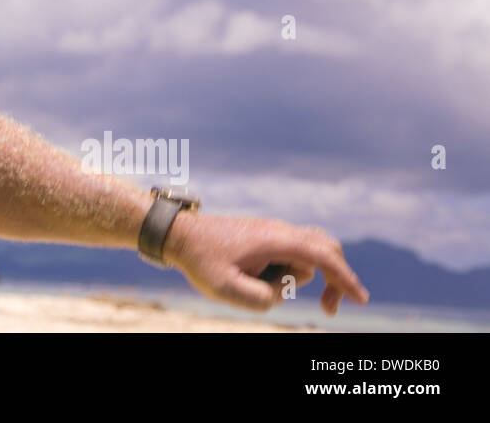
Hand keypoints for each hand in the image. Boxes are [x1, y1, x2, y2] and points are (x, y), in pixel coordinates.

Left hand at [162, 212, 369, 314]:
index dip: (345, 278)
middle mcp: (279, 230)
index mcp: (275, 239)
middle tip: (326, 310)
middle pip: (326, 250)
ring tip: (247, 280)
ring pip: (303, 260)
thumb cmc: (201, 260)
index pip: (323, 256)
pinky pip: (288, 258)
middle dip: (333, 280)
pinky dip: (284, 274)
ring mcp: (274, 232)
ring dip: (290, 280)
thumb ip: (261, 299)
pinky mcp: (266, 238)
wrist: (180, 235)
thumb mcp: (226, 290)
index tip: (361, 300)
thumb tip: (280, 294)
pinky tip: (251, 277)